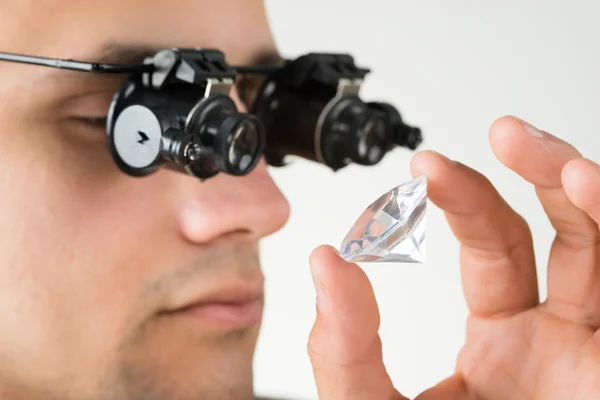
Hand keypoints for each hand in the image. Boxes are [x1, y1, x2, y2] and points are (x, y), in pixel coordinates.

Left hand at [307, 116, 599, 398]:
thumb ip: (343, 345)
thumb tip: (326, 260)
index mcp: (498, 345)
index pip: (493, 248)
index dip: (466, 199)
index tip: (424, 168)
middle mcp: (549, 341)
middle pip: (558, 234)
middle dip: (536, 172)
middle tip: (504, 132)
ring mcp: (586, 354)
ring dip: (585, 193)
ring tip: (564, 166)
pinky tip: (584, 186)